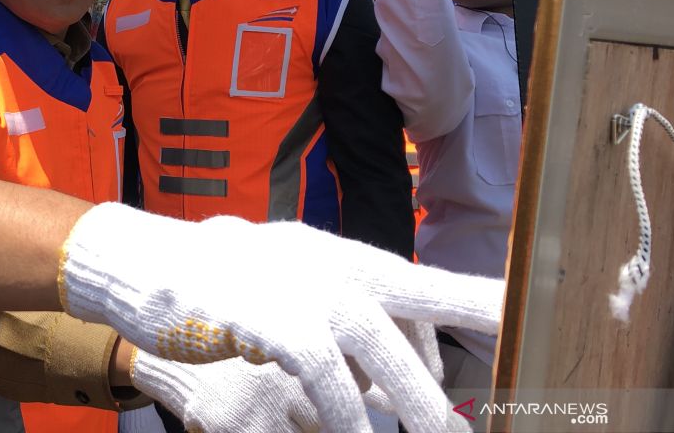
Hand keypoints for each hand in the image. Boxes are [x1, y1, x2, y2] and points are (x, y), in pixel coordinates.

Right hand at [59, 204, 499, 432]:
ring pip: (380, 351)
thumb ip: (342, 318)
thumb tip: (402, 365)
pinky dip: (347, 415)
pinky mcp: (269, 321)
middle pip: (419, 308)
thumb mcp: (288, 285)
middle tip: (472, 418)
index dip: (481, 300)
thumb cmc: (221, 284)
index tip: (530, 317)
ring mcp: (301, 288)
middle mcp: (332, 265)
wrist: (143, 266)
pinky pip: (325, 377)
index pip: (427, 278)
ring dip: (415, 406)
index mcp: (341, 256)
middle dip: (455, 365)